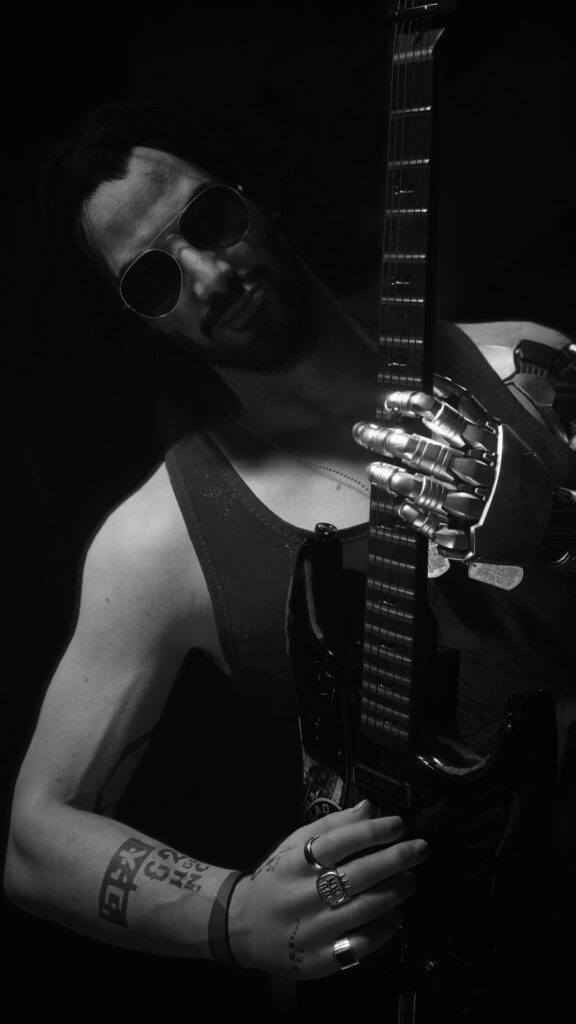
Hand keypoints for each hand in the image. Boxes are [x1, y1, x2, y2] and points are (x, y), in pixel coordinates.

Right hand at [227, 801, 428, 978]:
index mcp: (296, 862)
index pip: (339, 841)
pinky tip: (397, 916)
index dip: (373, 831)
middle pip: (357, 874)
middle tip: (420, 850)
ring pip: (363, 909)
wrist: (243, 925)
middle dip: (395, 859)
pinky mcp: (320, 959)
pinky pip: (360, 945)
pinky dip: (384, 929)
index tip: (399, 825)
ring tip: (411, 880)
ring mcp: (312, 929)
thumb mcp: (295, 845)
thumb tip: (370, 809)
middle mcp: (303, 894)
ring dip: (395, 893)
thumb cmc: (278, 877)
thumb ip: (332, 826)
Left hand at [353, 374, 552, 565]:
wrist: (549, 524)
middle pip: (430, 454)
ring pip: (428, 491)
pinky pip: (436, 527)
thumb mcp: (504, 441)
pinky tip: (402, 507)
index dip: (417, 407)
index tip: (390, 401)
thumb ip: (473, 417)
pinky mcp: (470, 538)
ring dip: (397, 480)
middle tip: (366, 432)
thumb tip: (439, 386)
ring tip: (374, 470)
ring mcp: (475, 507)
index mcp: (490, 446)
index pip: (449, 418)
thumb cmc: (518, 477)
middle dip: (394, 442)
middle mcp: (481, 474)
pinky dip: (417, 517)